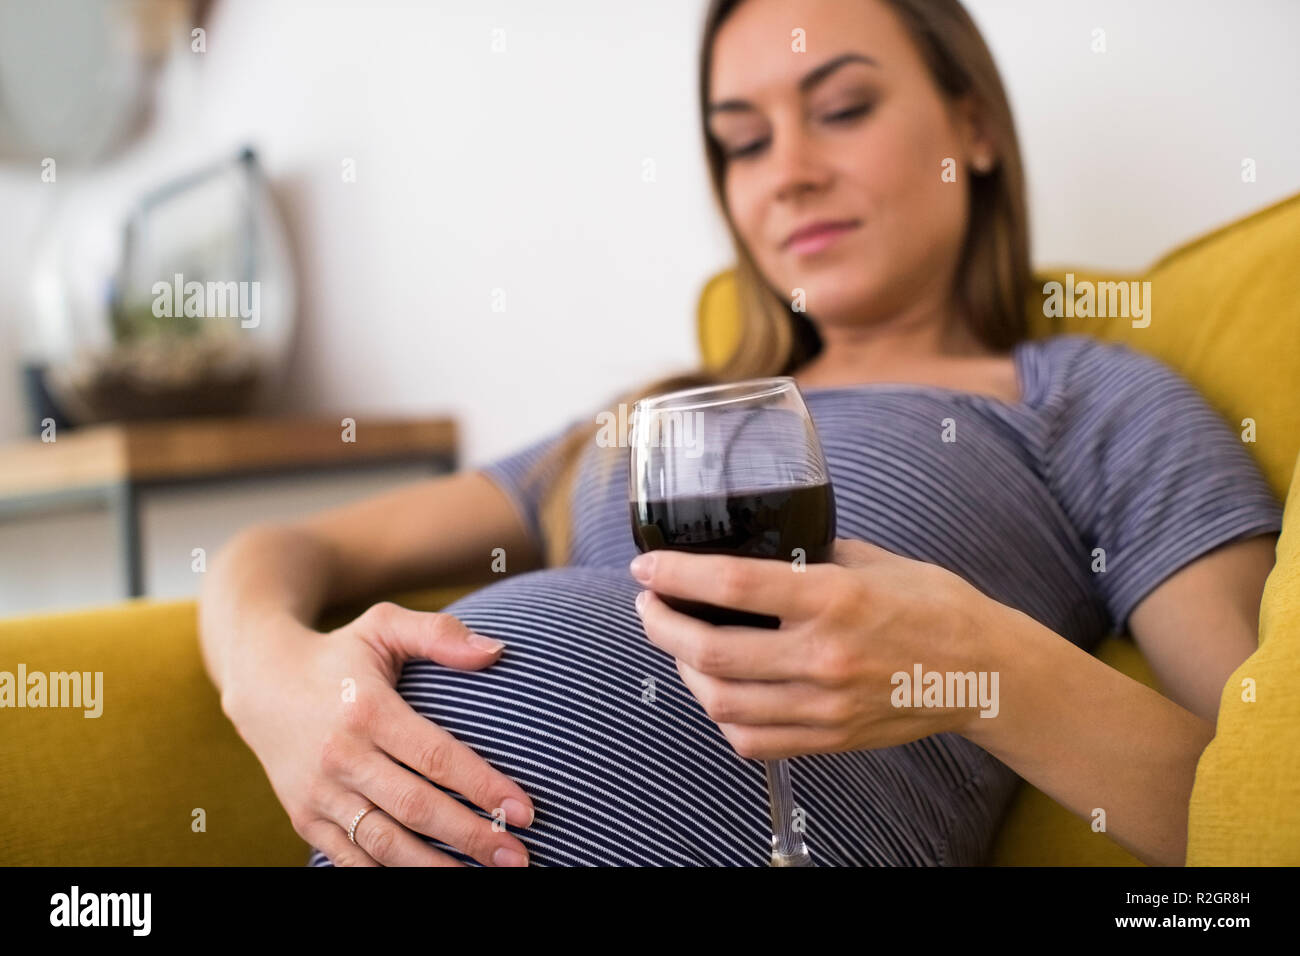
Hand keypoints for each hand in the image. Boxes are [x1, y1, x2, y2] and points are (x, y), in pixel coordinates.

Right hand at [220, 602, 534, 865]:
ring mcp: (319, 794)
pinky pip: (351, 860)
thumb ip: (439, 634)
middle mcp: (340, 757)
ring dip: (436, 868)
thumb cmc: (339, 654)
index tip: (525, 811)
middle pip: (416, 808)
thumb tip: (497, 651)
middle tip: (518, 858)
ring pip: (385, 844)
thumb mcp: (384, 626)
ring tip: (484, 877)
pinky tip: (432, 879)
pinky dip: (389, 875)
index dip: (483, 787)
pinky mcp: (305, 819)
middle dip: (471, 837)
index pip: (435, 757)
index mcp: (367, 711)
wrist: (262, 681)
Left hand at [630, 538, 998, 759]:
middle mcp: (825, 655)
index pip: (732, 586)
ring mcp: (826, 704)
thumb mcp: (871, 559)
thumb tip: (754, 549)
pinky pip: (752, 741)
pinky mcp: (830, 738)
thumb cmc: (932, 605)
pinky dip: (722, 716)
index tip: (646, 566)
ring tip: (677, 645)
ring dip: (683, 672)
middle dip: (661, 625)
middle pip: (710, 652)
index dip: (676, 575)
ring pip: (722, 702)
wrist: (985, 670)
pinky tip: (718, 690)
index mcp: (834, 598)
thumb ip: (809, 556)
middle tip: (650, 604)